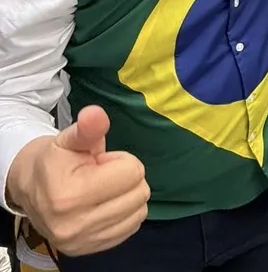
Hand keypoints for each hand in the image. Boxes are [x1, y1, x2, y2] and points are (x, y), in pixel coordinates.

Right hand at [6, 106, 149, 255]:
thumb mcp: (70, 139)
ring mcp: (83, 241)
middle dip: (126, 177)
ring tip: (103, 189)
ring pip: (140, 211)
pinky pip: (132, 227)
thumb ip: (88, 129)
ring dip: (128, 195)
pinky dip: (126, 213)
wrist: (31, 188)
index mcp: (70, 195)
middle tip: (102, 175)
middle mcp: (75, 225)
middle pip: (139, 192)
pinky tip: (106, 204)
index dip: (120, 160)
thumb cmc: (56, 161)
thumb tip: (95, 114)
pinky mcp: (90, 250)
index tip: (100, 161)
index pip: (132, 172)